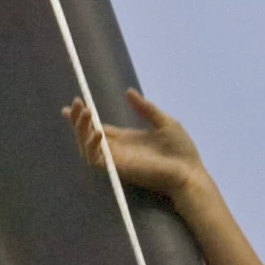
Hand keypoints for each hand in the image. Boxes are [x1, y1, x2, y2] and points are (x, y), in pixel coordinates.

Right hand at [63, 89, 210, 204]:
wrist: (189, 172)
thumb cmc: (181, 151)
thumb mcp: (164, 122)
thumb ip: (146, 108)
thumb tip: (128, 92)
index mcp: (127, 139)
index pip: (99, 128)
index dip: (85, 117)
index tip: (75, 102)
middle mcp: (117, 150)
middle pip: (88, 135)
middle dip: (78, 120)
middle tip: (76, 104)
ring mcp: (116, 160)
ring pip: (87, 147)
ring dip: (81, 130)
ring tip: (85, 113)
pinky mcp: (118, 169)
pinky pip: (96, 160)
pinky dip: (92, 146)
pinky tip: (97, 132)